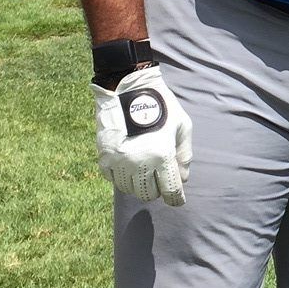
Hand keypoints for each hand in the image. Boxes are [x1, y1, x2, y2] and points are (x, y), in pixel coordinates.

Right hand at [92, 64, 192, 205]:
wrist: (127, 87)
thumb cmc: (161, 105)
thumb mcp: (182, 126)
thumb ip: (184, 155)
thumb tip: (182, 180)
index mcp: (161, 155)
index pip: (170, 190)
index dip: (176, 199)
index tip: (177, 201)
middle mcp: (139, 162)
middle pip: (149, 194)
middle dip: (156, 188)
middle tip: (158, 176)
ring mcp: (119, 162)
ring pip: (130, 189)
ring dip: (138, 183)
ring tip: (142, 167)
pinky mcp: (104, 158)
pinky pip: (113, 179)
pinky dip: (122, 176)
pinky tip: (127, 163)